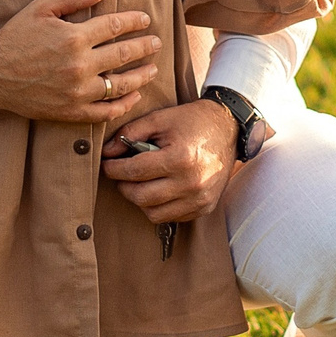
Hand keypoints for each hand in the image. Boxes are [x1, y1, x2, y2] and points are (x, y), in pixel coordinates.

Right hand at [0, 0, 159, 123]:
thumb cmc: (15, 37)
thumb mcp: (40, 8)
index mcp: (73, 37)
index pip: (115, 27)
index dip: (134, 21)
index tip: (145, 19)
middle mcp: (79, 65)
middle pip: (124, 55)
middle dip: (144, 47)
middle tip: (156, 43)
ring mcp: (77, 91)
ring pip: (121, 85)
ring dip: (142, 76)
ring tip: (153, 69)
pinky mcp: (71, 111)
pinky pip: (106, 111)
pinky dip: (124, 105)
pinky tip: (134, 96)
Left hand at [103, 98, 238, 224]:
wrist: (228, 129)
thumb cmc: (192, 121)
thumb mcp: (160, 118)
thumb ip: (130, 133)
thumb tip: (107, 152)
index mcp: (179, 158)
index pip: (133, 171)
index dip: (113, 168)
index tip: (107, 164)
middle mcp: (191, 182)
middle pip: (140, 197)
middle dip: (123, 185)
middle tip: (121, 174)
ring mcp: (200, 198)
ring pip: (153, 213)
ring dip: (140, 199)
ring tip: (139, 182)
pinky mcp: (204, 207)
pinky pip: (171, 217)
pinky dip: (159, 207)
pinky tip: (159, 189)